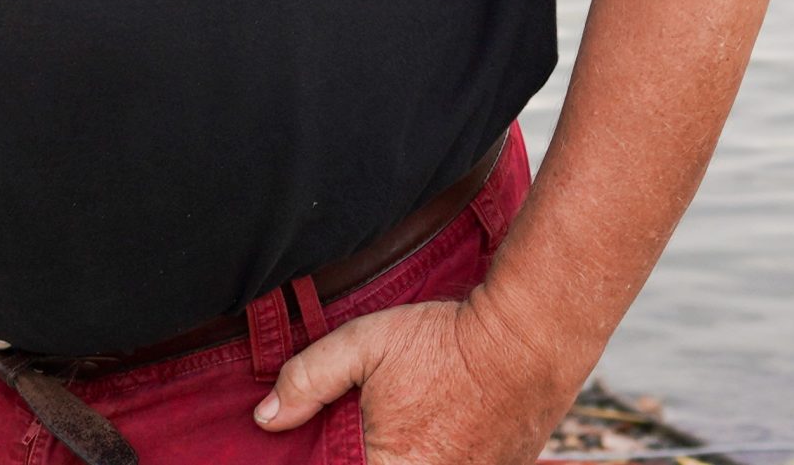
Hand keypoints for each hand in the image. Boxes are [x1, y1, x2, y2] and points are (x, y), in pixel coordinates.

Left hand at [251, 292, 570, 464]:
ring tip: (398, 425)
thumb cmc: (444, 341)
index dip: (327, 460)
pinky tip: (424, 429)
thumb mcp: (364, 344)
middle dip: (356, 454)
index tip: (320, 445)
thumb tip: (266, 418)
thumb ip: (308, 380)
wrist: (527, 340)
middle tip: (360, 428)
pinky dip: (429, 454)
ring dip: (396, 453)